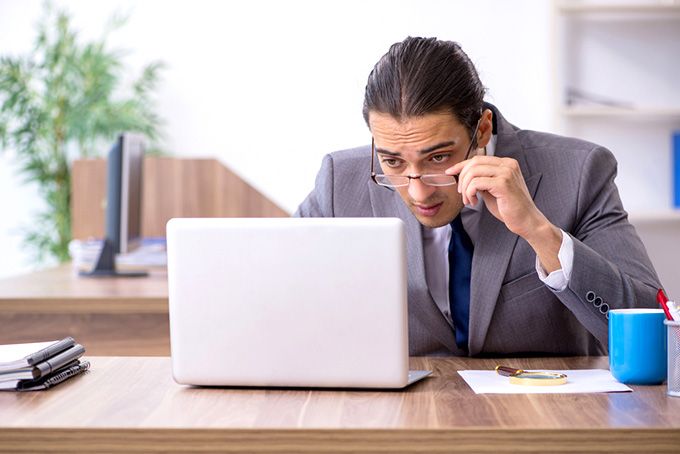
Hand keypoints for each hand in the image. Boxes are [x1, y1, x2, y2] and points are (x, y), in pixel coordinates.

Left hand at [447, 155, 561, 271]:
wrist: (527, 222)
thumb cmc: (509, 208)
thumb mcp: (492, 190)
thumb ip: (481, 181)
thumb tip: (463, 175)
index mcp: (506, 163)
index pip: (478, 159)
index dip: (461, 165)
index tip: (450, 172)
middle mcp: (508, 164)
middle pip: (474, 163)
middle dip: (462, 178)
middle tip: (461, 193)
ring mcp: (507, 173)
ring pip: (473, 172)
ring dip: (465, 188)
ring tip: (468, 200)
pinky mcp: (503, 184)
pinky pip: (476, 183)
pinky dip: (470, 193)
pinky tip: (473, 202)